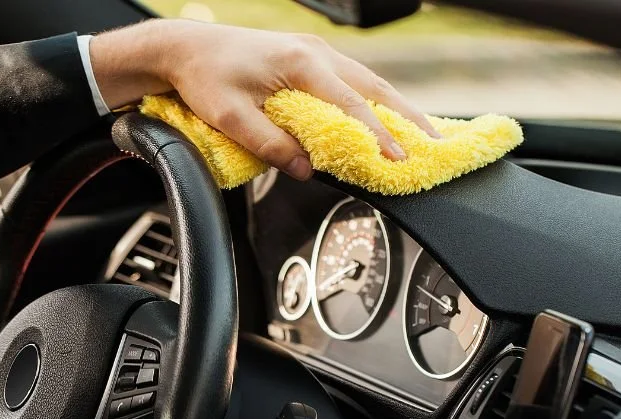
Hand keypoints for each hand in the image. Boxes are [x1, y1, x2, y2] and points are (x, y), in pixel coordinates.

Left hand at [90, 19, 439, 180]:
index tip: (398, 160)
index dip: (378, 136)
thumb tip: (307, 169)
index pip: (351, 105)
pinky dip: (379, 101)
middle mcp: (317, 54)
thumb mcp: (231, 118)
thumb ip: (272, 145)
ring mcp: (317, 53)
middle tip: (434, 146)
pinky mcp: (312, 59)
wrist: (185, 48)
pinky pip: (356, 80)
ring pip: (371, 82)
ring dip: (398, 109)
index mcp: (301, 63)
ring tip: (424, 135)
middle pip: (376, 88)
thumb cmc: (205, 78)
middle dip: (407, 119)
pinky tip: (391, 117)